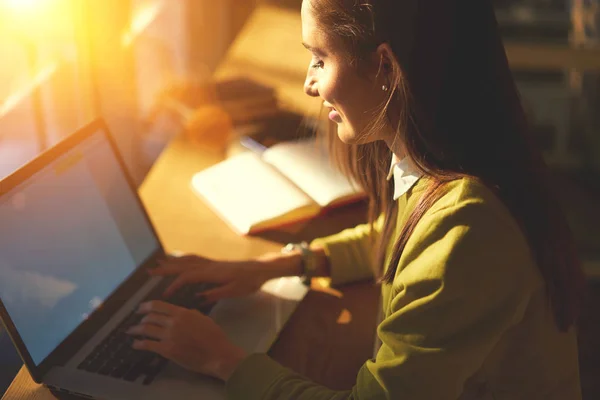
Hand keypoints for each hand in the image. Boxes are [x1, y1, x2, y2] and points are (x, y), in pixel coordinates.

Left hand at [128, 300, 245, 380]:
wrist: (217, 354)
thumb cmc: (214, 335)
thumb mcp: (202, 318)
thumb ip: (189, 313)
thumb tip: (179, 313)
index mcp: (182, 312)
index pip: (158, 305)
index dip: (146, 306)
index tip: (140, 308)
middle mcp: (173, 322)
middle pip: (150, 316)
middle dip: (141, 318)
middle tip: (138, 320)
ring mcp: (169, 336)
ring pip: (146, 329)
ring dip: (136, 329)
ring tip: (131, 331)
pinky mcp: (167, 350)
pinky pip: (148, 345)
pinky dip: (139, 344)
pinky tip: (135, 344)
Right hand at [151, 254, 278, 302]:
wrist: (262, 268)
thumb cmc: (250, 281)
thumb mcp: (235, 291)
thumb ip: (216, 294)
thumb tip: (198, 297)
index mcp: (213, 273)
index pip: (188, 276)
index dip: (175, 284)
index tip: (165, 294)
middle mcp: (209, 265)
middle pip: (183, 265)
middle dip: (165, 269)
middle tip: (149, 272)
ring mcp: (212, 263)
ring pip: (188, 260)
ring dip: (172, 262)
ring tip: (158, 264)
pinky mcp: (215, 263)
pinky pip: (195, 259)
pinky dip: (183, 259)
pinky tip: (179, 261)